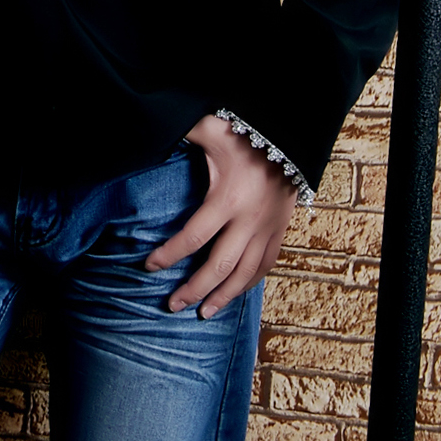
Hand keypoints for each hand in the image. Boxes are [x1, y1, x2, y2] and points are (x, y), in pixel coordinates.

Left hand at [144, 113, 299, 318]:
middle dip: (193, 289)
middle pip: (219, 266)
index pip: (193, 237)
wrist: (292, 136)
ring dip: (222, 296)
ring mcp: (267, 229)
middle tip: (172, 305)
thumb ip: (182, 132)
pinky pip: (265, 265)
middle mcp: (248, 221)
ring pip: (245, 273)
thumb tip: (153, 128)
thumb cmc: (244, 133)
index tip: (149, 265)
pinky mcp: (280, 230)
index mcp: (227, 199)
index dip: (169, 254)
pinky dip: (249, 283)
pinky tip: (234, 294)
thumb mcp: (210, 129)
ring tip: (203, 313)